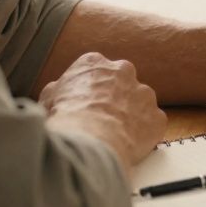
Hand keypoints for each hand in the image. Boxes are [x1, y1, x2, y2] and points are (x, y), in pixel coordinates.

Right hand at [39, 53, 166, 166]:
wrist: (89, 141)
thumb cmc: (65, 120)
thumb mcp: (48, 98)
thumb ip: (59, 89)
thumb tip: (58, 91)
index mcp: (94, 63)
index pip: (94, 70)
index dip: (89, 89)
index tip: (85, 102)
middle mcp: (123, 71)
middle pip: (121, 82)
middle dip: (114, 97)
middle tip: (102, 117)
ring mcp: (144, 94)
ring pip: (139, 102)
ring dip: (130, 115)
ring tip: (114, 134)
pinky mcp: (157, 116)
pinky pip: (151, 124)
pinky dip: (142, 133)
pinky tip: (128, 144)